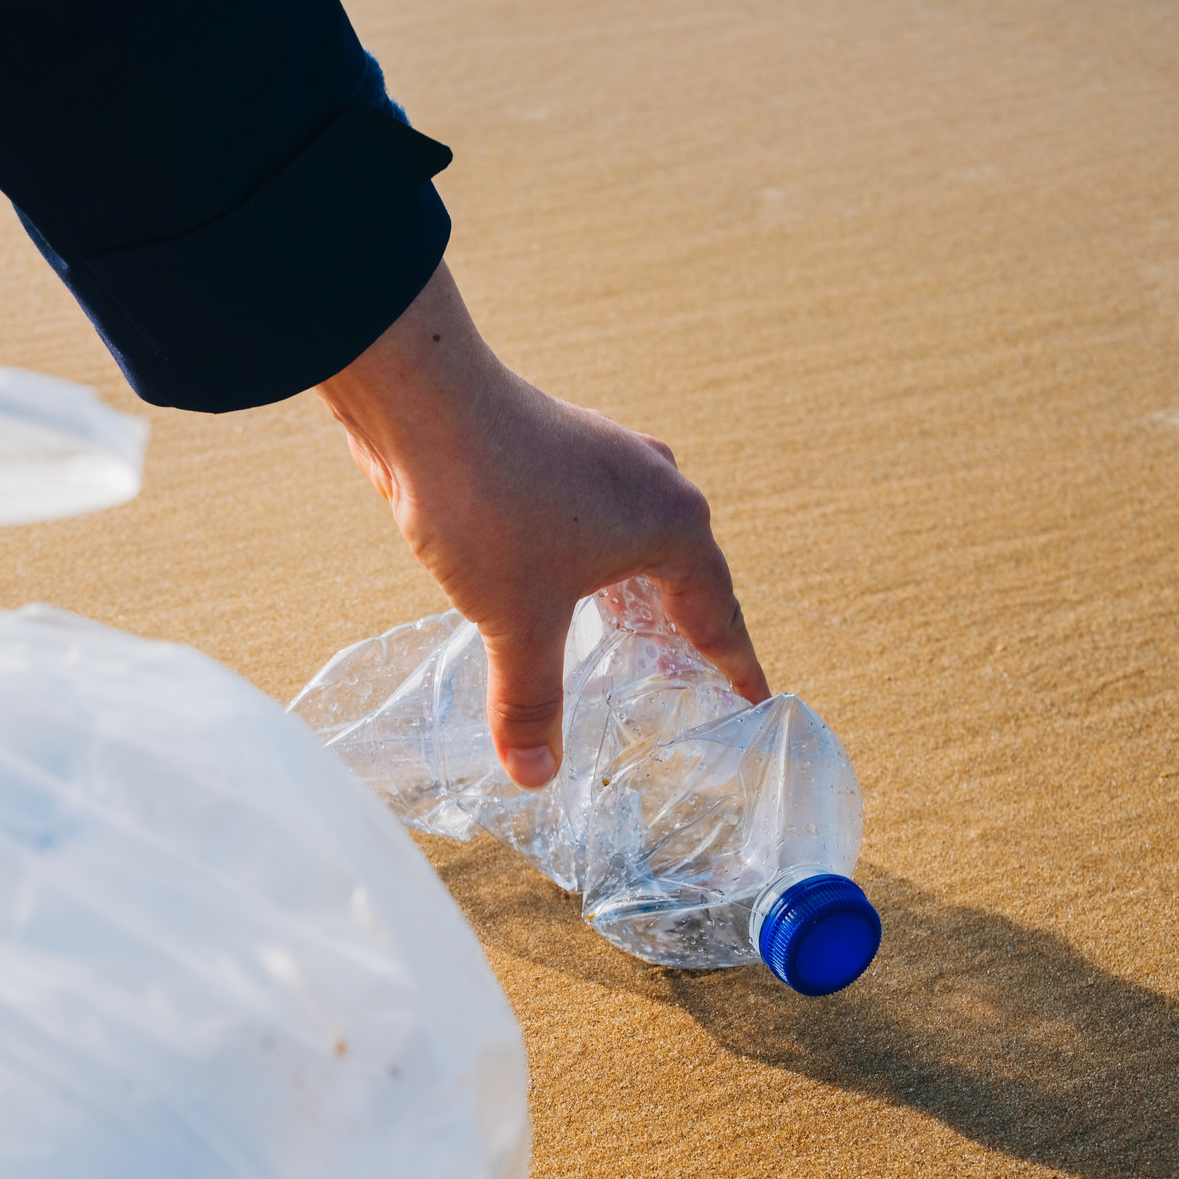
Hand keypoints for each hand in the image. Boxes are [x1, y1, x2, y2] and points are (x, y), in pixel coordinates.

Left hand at [315, 263, 767, 788]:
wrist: (423, 401)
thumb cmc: (490, 504)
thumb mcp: (517, 619)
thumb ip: (532, 701)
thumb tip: (534, 776)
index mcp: (671, 523)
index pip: (717, 612)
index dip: (733, 665)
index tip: (755, 699)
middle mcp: (651, 482)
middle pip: (682, 573)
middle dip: (681, 631)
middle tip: (682, 686)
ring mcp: (602, 458)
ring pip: (633, 541)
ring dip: (630, 593)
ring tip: (619, 644)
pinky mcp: (554, 448)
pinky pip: (590, 520)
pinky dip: (587, 563)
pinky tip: (554, 586)